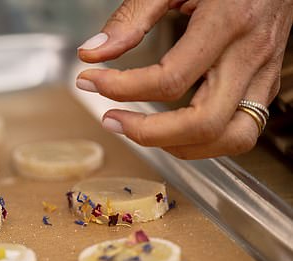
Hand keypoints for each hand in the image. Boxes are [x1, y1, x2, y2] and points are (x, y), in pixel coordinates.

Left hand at [77, 0, 292, 158]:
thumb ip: (132, 17)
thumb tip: (94, 53)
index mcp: (229, 21)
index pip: (171, 79)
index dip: (121, 88)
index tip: (92, 81)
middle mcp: (252, 52)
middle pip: (205, 123)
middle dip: (149, 133)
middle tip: (112, 120)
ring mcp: (265, 71)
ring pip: (232, 138)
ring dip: (181, 146)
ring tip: (142, 132)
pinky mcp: (267, 82)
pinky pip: (241, 130)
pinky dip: (202, 140)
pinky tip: (172, 128)